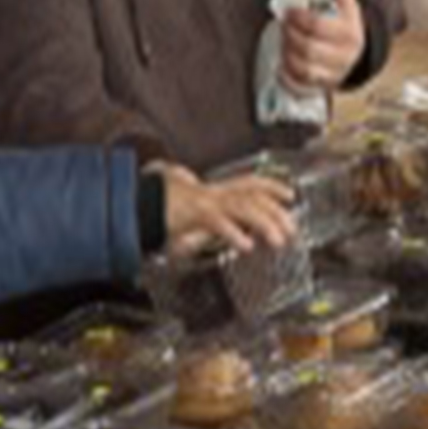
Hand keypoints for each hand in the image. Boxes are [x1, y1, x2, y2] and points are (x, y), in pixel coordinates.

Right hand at [153, 163, 296, 252]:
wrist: (135, 204)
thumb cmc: (163, 215)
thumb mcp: (195, 223)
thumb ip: (216, 228)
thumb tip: (241, 238)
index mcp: (215, 193)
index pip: (249, 183)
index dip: (272, 186)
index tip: (291, 194)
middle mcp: (213, 193)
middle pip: (254, 196)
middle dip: (277, 212)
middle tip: (292, 231)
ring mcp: (204, 200)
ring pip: (243, 206)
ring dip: (265, 223)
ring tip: (279, 241)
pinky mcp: (193, 212)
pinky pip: (218, 221)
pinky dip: (234, 232)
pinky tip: (246, 245)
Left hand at [281, 0, 365, 94]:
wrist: (356, 54)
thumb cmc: (345, 26)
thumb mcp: (347, 6)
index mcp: (350, 35)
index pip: (318, 26)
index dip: (299, 18)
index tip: (289, 12)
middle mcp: (344, 58)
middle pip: (309, 49)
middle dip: (290, 35)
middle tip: (283, 26)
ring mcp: (334, 75)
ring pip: (304, 70)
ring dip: (287, 55)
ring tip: (283, 43)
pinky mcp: (323, 88)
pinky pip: (301, 88)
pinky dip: (288, 79)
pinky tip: (281, 66)